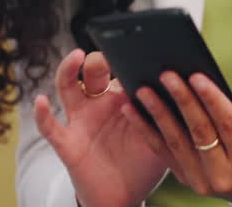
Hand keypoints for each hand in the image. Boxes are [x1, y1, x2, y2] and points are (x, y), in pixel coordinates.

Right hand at [34, 49, 169, 206]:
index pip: (123, 67)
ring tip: (77, 56)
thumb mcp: (165, 136)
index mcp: (126, 97)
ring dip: (68, 69)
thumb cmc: (145, 163)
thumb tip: (191, 89)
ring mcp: (82, 120)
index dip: (127, 54)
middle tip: (110, 51)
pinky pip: (50, 126)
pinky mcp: (68, 142)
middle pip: (94, 71)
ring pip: (68, 87)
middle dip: (100, 57)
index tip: (137, 41)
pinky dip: (42, 113)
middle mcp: (101, 103)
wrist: (125, 197)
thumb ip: (172, 114)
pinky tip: (40, 101)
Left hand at [121, 72, 231, 206]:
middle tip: (167, 75)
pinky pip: (162, 152)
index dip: (212, 99)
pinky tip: (132, 111)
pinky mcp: (183, 178)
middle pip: (199, 131)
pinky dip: (146, 130)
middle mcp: (221, 175)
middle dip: (182, 100)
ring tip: (144, 90)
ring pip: (176, 142)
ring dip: (157, 114)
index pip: (227, 124)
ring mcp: (199, 180)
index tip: (197, 75)